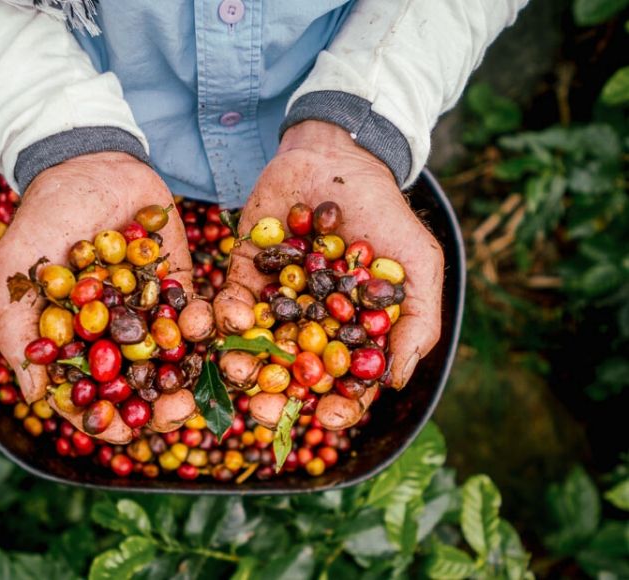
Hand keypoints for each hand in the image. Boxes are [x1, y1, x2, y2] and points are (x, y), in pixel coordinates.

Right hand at [0, 152, 194, 443]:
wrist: (88, 161)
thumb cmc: (43, 216)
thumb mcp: (18, 267)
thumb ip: (18, 327)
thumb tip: (34, 394)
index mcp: (75, 341)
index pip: (90, 394)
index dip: (105, 419)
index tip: (123, 433)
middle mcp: (114, 334)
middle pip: (138, 386)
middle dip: (158, 408)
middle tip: (177, 415)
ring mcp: (149, 310)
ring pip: (173, 359)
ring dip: (188, 379)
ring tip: (200, 390)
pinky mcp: (179, 283)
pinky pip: (196, 312)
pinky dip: (205, 327)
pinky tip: (212, 335)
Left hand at [215, 121, 443, 391]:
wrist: (341, 158)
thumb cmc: (386, 214)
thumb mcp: (417, 266)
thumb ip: (416, 323)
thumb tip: (393, 382)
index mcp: (349, 333)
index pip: (342, 383)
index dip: (336, 406)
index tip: (325, 417)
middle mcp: (309, 325)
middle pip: (291, 375)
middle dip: (276, 398)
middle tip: (264, 411)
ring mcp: (274, 300)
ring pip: (255, 345)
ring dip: (244, 364)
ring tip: (239, 371)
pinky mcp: (244, 271)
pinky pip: (231, 300)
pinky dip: (228, 314)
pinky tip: (231, 320)